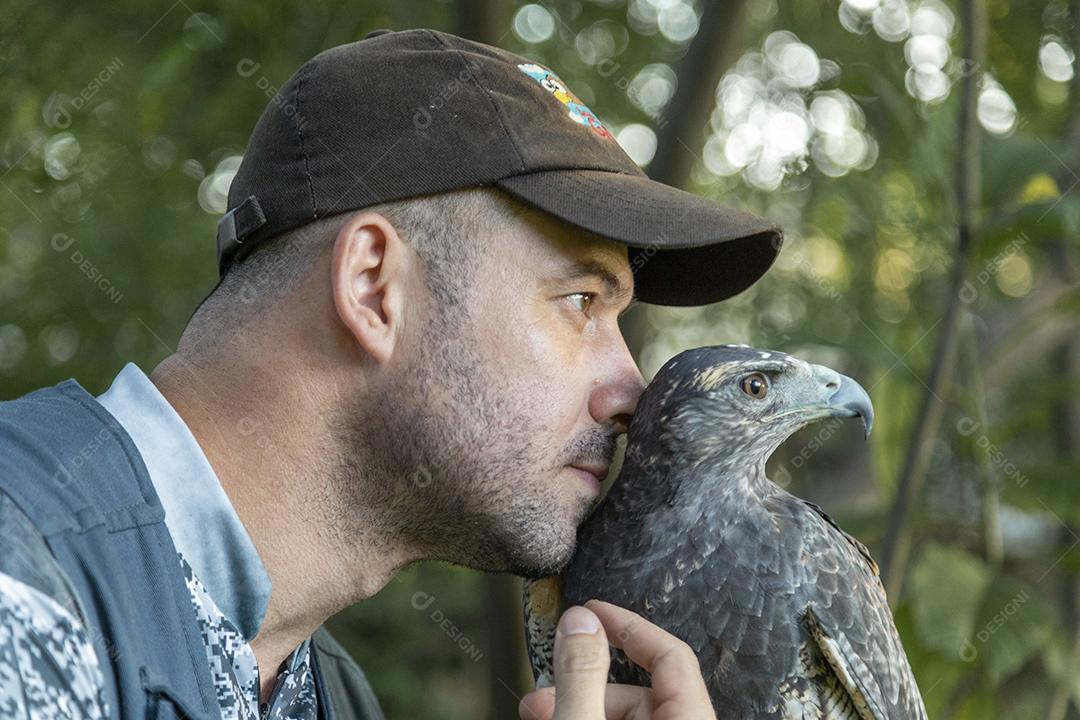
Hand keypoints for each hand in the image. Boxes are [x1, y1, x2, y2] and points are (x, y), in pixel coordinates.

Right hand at [518, 599, 715, 719]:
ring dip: (579, 706)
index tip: (591, 610)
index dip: (628, 626)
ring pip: (627, 719)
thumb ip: (582, 676)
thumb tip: (580, 622)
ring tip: (537, 715)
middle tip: (541, 694)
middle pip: (642, 692)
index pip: (671, 655)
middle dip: (585, 682)